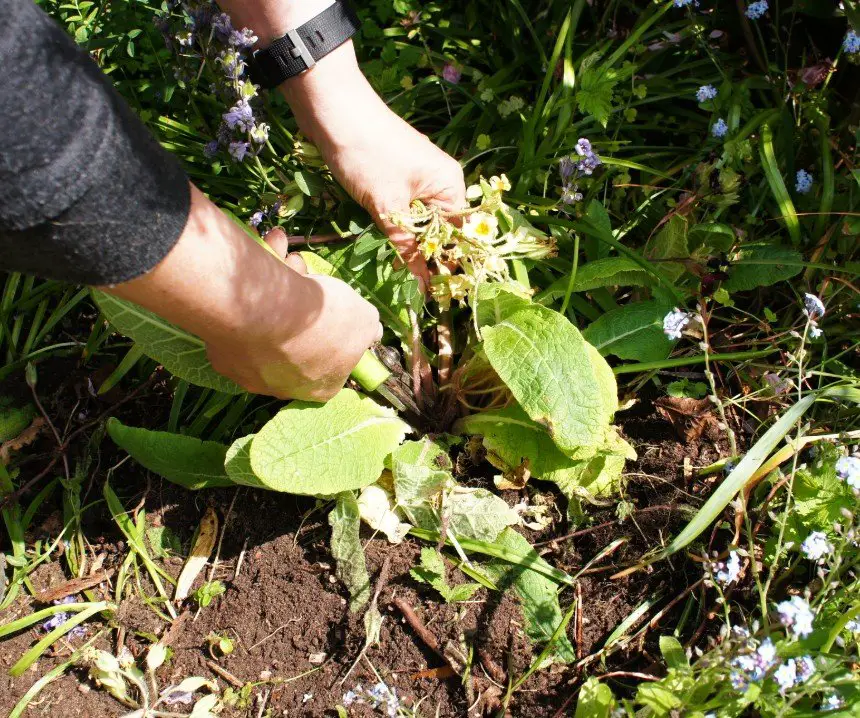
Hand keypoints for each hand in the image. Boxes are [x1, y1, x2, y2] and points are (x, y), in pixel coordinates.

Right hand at [105, 185, 380, 400]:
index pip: (334, 362)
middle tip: (302, 266)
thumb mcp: (364, 319)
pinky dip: (248, 286)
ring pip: (266, 320)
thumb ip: (369, 326)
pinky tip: (255, 258)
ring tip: (278, 248)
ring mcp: (247, 369)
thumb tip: (371, 331)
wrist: (260, 311)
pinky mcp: (220, 349)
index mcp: (320, 387)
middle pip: (298, 335)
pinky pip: (240, 314)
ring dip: (276, 280)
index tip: (333, 302)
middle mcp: (281, 385)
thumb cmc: (322, 318)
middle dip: (303, 297)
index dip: (336, 329)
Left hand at [280, 43, 465, 283]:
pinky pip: (403, 210)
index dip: (448, 263)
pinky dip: (396, 228)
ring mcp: (417, 178)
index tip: (438, 294)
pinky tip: (388, 246)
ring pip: (419, 222)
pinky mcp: (395, 177)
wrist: (331, 109)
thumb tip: (425, 286)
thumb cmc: (366, 154)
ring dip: (409, 244)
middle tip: (415, 289)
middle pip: (440, 230)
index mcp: (450, 184)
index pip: (459, 234)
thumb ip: (408, 248)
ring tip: (402, 274)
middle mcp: (440, 181)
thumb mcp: (387, 207)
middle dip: (427, 257)